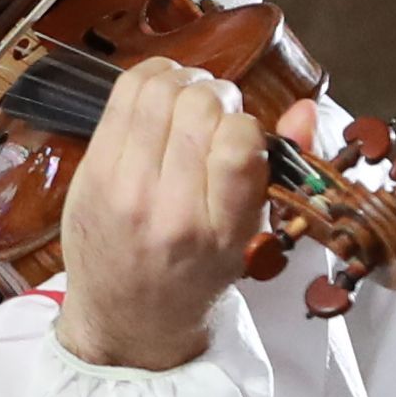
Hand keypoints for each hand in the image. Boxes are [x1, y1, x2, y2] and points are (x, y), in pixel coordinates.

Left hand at [54, 54, 274, 371]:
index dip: (246, 123)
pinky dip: (150, 79)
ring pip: (159, 91)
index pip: (239, 141)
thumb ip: (282, 168)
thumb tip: (305, 107)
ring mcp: (123, 188)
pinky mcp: (91, 171)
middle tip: (215, 115)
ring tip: (189, 101)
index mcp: (219, 231)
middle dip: (217, 96)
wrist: (125, 317)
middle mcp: (169, 210)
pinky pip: (122, 94)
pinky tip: (160, 93)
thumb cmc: (194, 274)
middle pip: (199, 105)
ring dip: (184, 81)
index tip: (240, 136)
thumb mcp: (249, 235)